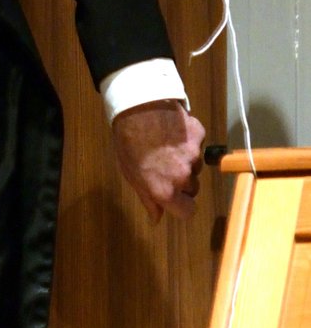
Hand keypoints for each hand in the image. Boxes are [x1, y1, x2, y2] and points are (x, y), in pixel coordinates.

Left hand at [111, 100, 205, 222]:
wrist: (138, 109)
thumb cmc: (128, 145)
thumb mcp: (131, 175)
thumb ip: (148, 198)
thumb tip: (156, 218)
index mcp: (165, 190)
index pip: (188, 211)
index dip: (182, 206)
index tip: (176, 201)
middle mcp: (184, 176)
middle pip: (193, 188)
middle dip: (183, 183)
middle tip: (166, 168)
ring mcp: (195, 155)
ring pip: (196, 166)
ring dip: (186, 161)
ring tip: (167, 147)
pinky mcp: (200, 136)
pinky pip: (198, 145)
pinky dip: (189, 142)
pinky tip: (173, 133)